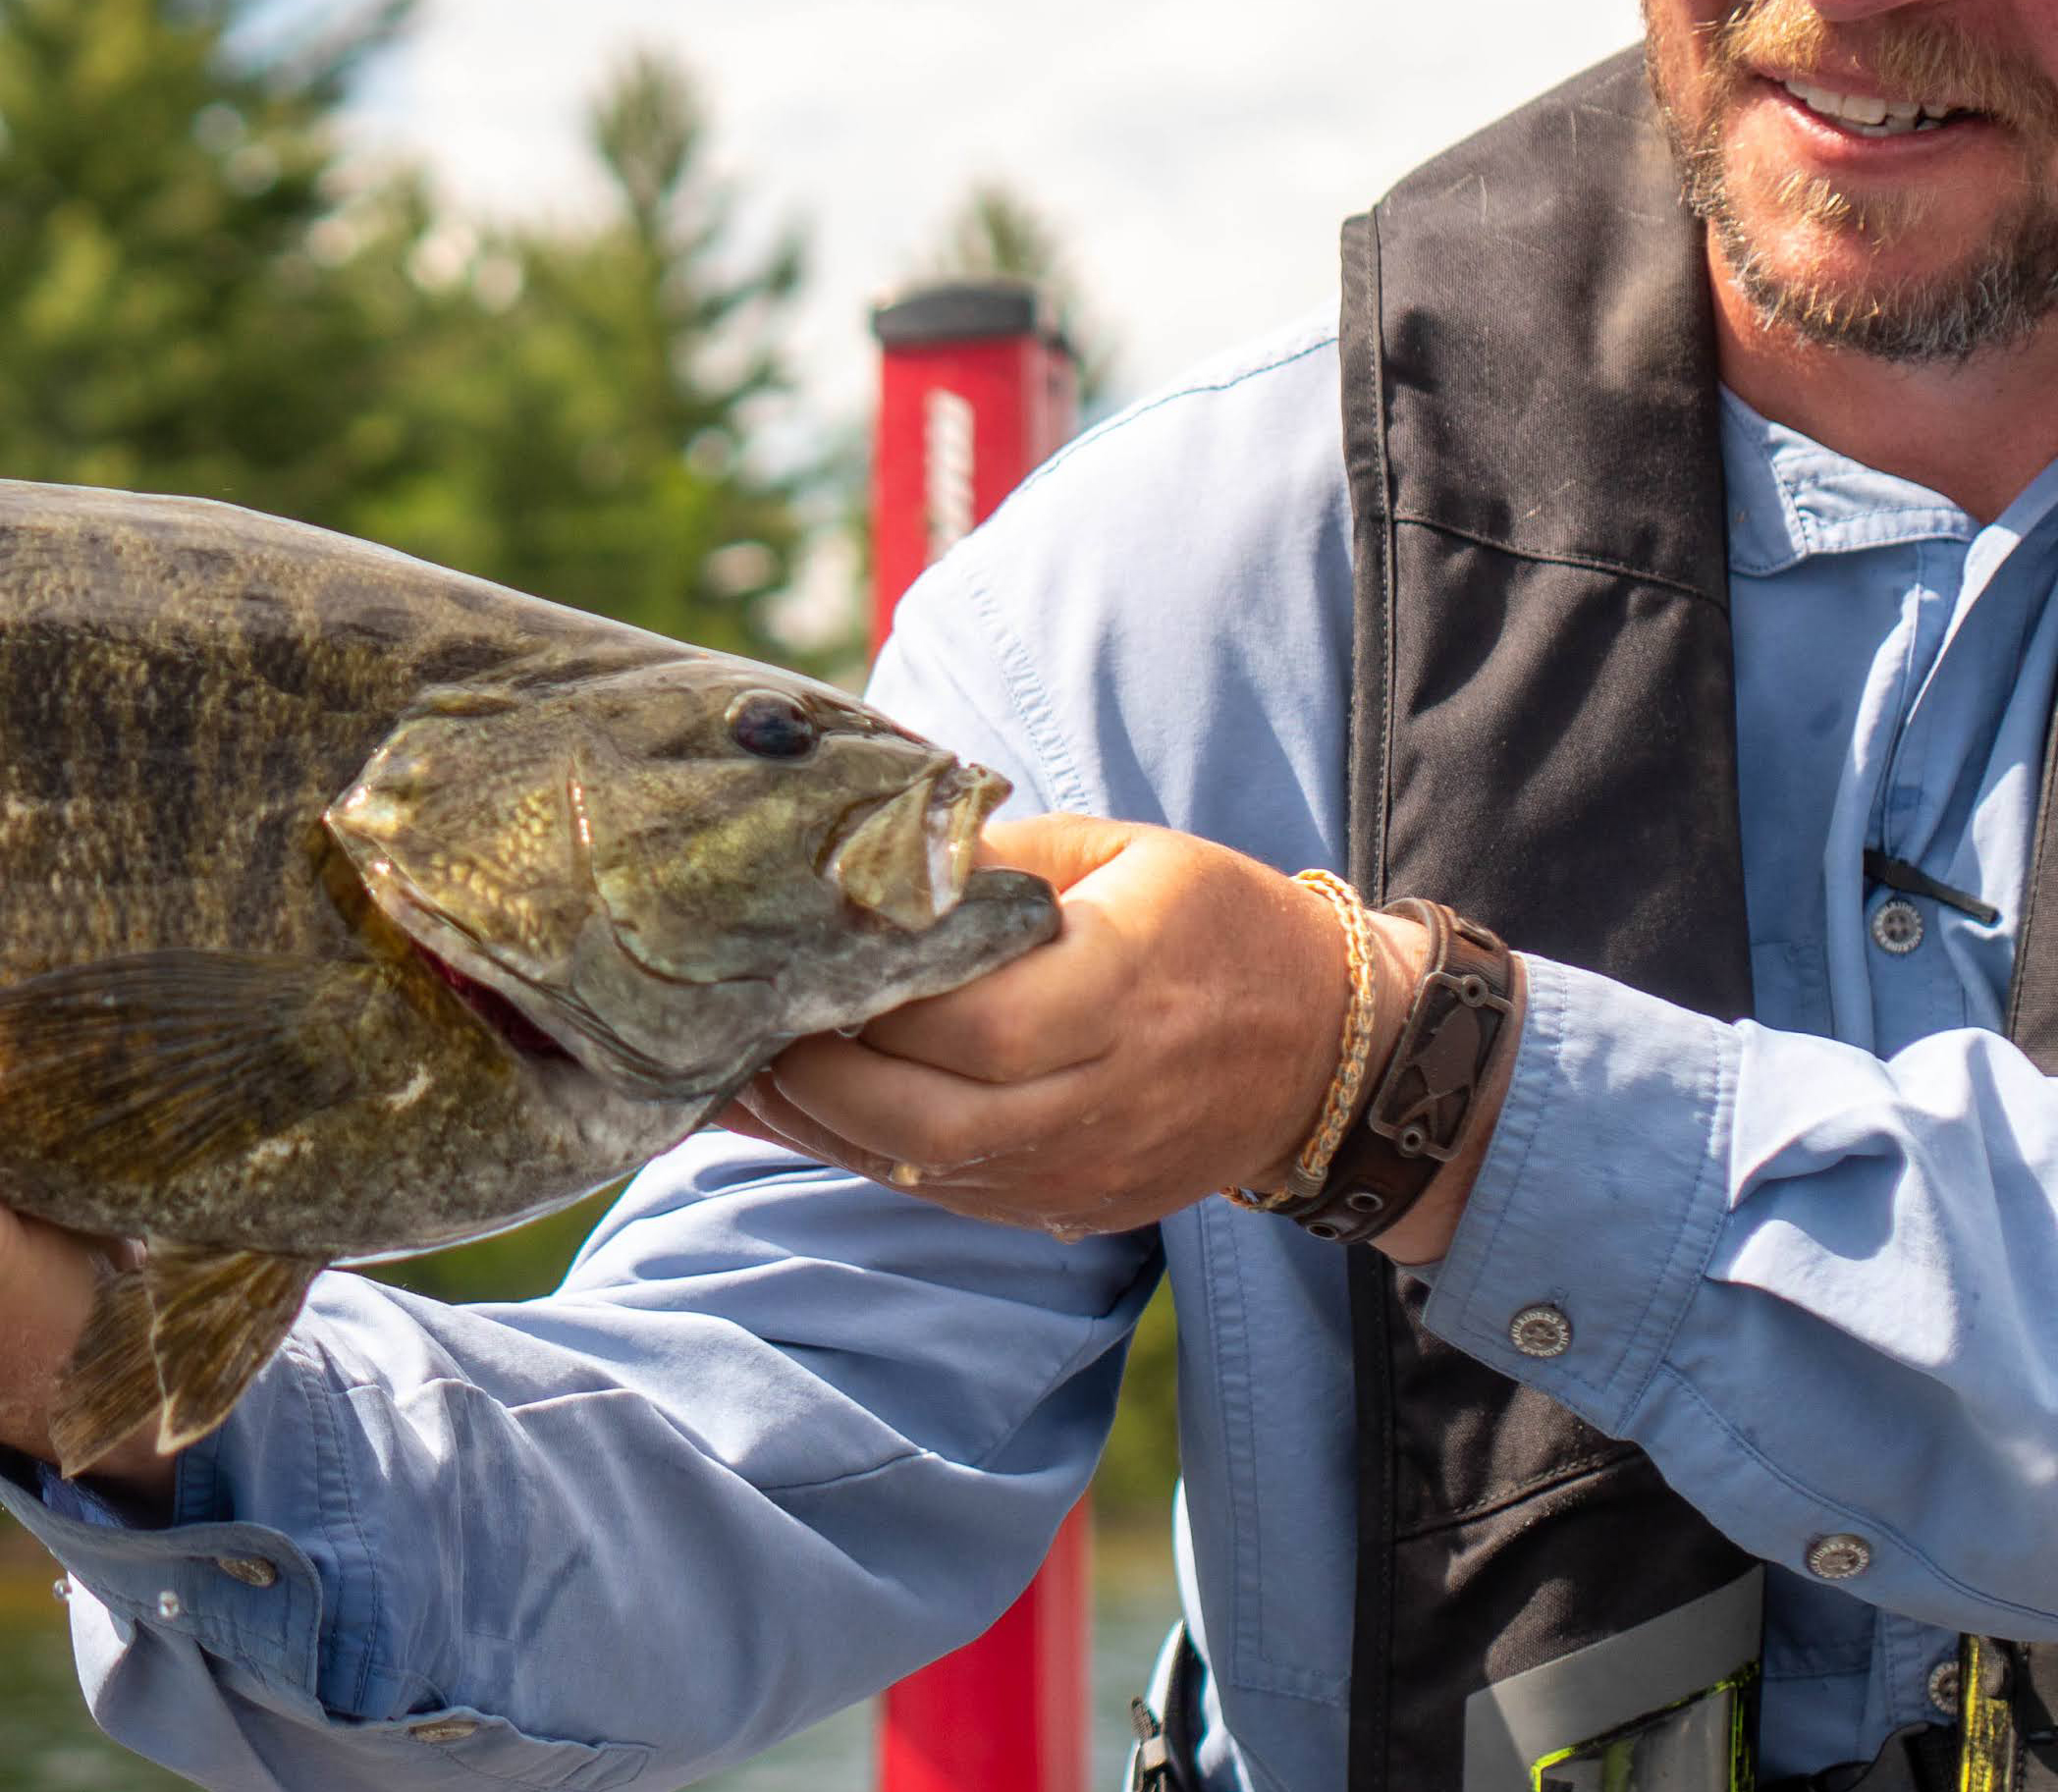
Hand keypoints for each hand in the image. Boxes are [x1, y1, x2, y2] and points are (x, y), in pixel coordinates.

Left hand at [725, 816, 1449, 1245]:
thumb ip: (993, 856)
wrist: (1324, 1054)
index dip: (868, 1008)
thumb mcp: (1121, 850)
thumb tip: (861, 851)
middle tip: (733, 1023)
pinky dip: (861, 1154)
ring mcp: (1086, 1169)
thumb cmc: (1211, 925)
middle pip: (926, 1117)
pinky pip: (944, 1194)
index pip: (973, 1024)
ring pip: (922, 1169)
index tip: (786, 963)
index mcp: (1123, 988)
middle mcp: (1105, 1097)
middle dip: (815, 1078)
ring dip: (818, 1126)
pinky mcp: (1069, 1207)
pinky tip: (801, 1111)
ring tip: (740, 1069)